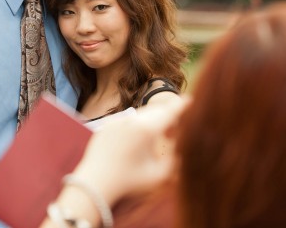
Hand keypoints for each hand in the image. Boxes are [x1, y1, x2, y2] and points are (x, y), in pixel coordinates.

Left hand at [70, 97, 189, 205]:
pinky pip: (126, 120)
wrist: (95, 184)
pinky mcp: (106, 126)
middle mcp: (131, 120)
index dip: (182, 106)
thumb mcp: (160, 175)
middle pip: (156, 111)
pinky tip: (137, 141)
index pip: (170, 111)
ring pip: (140, 114)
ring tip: (158, 137)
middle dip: (168, 116)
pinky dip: (136, 125)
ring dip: (151, 120)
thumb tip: (182, 144)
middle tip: (174, 131)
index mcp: (147, 129)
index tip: (190, 100)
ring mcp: (116, 121)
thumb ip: (176, 158)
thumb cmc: (129, 182)